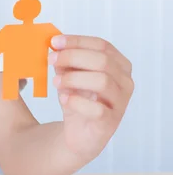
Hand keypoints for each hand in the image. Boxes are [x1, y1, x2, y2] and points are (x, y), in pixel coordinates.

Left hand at [49, 35, 133, 160]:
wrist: (78, 133)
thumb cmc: (77, 99)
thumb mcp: (69, 75)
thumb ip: (65, 61)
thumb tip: (54, 45)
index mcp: (118, 65)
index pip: (101, 45)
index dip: (77, 41)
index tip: (54, 42)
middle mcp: (124, 82)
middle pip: (102, 60)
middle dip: (72, 57)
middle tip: (51, 60)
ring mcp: (120, 103)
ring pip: (102, 81)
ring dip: (73, 78)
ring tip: (56, 82)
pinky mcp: (110, 122)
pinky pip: (97, 109)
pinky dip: (76, 102)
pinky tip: (63, 99)